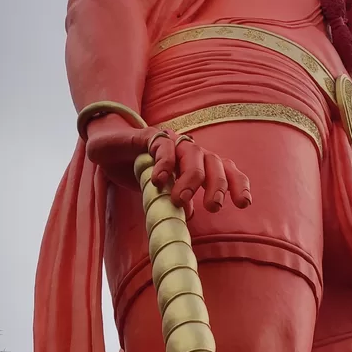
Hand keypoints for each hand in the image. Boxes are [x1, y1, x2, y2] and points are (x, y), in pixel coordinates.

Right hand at [85, 116, 250, 217]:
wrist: (107, 152)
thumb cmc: (140, 173)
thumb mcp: (162, 193)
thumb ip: (176, 202)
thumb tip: (188, 215)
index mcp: (198, 165)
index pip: (226, 170)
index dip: (238, 185)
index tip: (244, 204)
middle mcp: (189, 151)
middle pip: (214, 163)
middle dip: (218, 186)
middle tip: (213, 207)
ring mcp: (171, 142)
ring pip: (193, 155)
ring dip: (190, 179)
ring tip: (180, 200)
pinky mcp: (149, 136)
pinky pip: (163, 147)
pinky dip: (164, 163)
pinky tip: (158, 181)